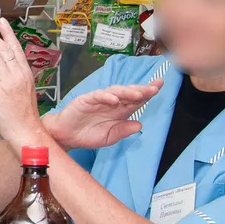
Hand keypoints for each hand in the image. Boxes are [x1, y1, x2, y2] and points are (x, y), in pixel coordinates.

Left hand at [0, 18, 46, 148]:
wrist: (26, 130)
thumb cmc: (25, 115)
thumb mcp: (25, 90)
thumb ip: (15, 77)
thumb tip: (3, 67)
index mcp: (26, 73)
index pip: (16, 48)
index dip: (8, 33)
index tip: (1, 21)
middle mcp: (18, 75)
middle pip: (3, 50)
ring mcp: (8, 83)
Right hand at [45, 81, 162, 149]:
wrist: (66, 136)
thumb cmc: (87, 135)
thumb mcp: (109, 137)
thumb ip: (123, 131)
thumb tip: (140, 125)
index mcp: (120, 111)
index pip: (136, 100)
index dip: (147, 92)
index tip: (159, 86)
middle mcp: (112, 102)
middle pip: (129, 93)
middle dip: (142, 89)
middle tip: (154, 88)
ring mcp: (99, 100)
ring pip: (116, 91)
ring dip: (127, 92)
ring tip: (138, 94)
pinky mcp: (86, 100)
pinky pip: (98, 96)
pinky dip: (106, 97)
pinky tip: (114, 100)